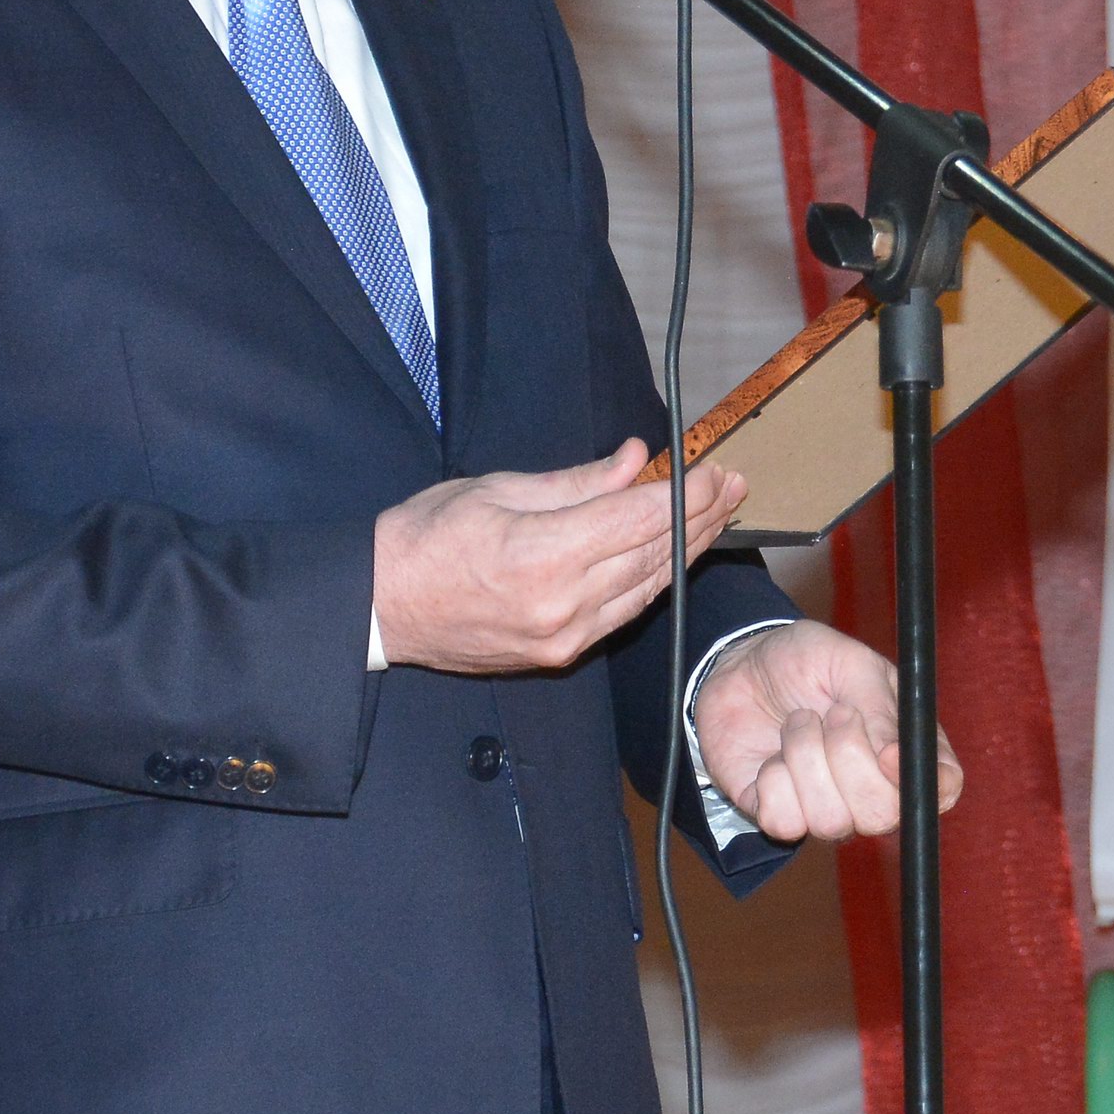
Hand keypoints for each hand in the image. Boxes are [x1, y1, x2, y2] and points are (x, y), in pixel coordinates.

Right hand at [373, 443, 739, 675]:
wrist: (380, 609)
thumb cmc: (426, 538)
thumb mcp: (496, 490)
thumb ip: (575, 482)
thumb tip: (634, 459)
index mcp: (543, 554)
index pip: (639, 518)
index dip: (686, 493)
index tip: (714, 470)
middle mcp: (563, 603)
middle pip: (654, 554)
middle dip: (701, 516)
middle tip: (732, 484)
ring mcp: (565, 635)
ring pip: (648, 587)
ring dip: (688, 549)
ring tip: (717, 513)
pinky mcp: (561, 653)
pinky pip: (624, 612)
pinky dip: (655, 580)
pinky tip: (675, 556)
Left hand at [690, 622, 963, 842]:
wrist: (740, 667)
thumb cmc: (804, 660)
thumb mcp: (849, 663)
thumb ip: (878, 708)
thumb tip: (895, 754)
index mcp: (905, 747)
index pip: (942, 789)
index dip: (926, 785)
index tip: (888, 753)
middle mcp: (872, 787)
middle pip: (883, 815)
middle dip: (850, 761)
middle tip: (834, 713)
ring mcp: (827, 806)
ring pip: (832, 822)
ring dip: (806, 758)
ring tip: (797, 722)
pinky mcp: (781, 817)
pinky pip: (785, 823)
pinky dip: (773, 781)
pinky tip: (771, 756)